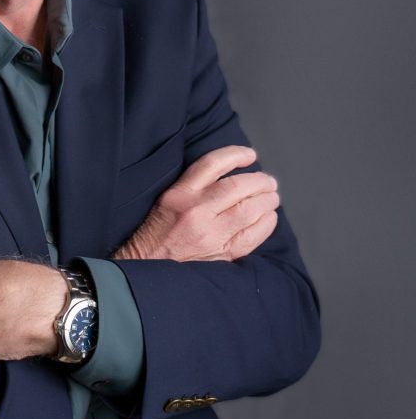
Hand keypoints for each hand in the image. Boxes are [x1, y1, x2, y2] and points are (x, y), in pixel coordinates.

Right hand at [113, 145, 279, 262]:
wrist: (147, 264)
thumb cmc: (159, 229)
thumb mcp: (169, 198)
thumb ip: (196, 184)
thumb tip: (234, 173)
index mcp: (180, 193)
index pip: (213, 164)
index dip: (236, 154)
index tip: (250, 155)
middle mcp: (196, 211)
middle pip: (238, 187)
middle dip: (260, 182)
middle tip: (269, 182)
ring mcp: (210, 235)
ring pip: (249, 211)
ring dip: (267, 201)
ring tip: (272, 197)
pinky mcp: (220, 254)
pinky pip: (251, 236)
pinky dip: (266, 224)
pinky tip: (268, 217)